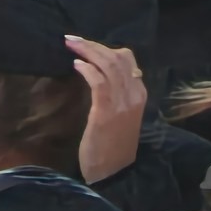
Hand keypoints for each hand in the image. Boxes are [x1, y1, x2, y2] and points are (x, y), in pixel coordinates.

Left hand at [72, 39, 145, 180]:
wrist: (112, 172)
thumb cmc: (112, 145)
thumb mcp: (121, 116)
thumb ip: (117, 94)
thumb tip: (102, 72)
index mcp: (139, 95)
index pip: (128, 61)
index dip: (106, 48)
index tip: (88, 45)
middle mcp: (134, 95)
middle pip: (117, 58)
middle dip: (93, 45)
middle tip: (72, 39)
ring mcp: (122, 104)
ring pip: (108, 66)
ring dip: (87, 51)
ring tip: (71, 45)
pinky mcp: (106, 112)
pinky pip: (98, 82)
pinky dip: (87, 69)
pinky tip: (76, 65)